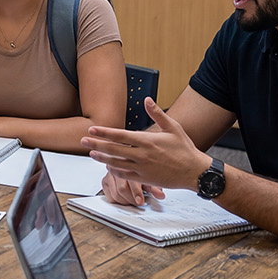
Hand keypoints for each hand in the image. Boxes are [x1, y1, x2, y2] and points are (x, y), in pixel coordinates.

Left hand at [81, 97, 210, 190]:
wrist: (194, 172)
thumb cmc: (185, 149)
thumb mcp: (173, 127)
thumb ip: (157, 113)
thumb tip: (147, 99)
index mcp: (147, 141)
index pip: (120, 135)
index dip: (104, 132)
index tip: (92, 129)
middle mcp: (142, 155)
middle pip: (113, 149)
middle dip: (96, 144)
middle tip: (83, 140)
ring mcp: (142, 168)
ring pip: (116, 163)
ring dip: (102, 158)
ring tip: (91, 153)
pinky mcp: (144, 179)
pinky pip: (124, 175)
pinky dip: (114, 171)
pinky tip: (107, 166)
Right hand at [101, 171, 164, 206]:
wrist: (130, 160)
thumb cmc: (142, 169)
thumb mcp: (151, 176)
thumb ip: (155, 187)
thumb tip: (160, 195)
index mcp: (130, 165)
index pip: (132, 182)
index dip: (136, 194)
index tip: (140, 201)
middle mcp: (118, 168)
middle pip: (121, 189)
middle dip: (131, 199)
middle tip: (138, 203)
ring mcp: (110, 174)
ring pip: (115, 194)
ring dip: (125, 201)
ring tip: (132, 200)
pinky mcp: (105, 180)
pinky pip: (108, 195)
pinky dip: (117, 200)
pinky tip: (124, 198)